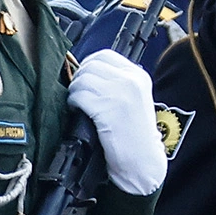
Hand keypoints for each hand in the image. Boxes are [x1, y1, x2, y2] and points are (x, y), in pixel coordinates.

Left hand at [69, 49, 165, 196]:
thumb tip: (86, 70)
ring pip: (81, 79)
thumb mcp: (133, 98)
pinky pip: (78, 96)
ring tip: (80, 105)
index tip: (85, 77)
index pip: (104, 55)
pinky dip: (73, 103)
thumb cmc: (133, 132)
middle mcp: (130, 80)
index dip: (88, 65)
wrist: (142, 159)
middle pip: (89, 65)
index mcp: (138, 75)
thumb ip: (116, 81)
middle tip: (80, 94)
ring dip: (75, 92)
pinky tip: (79, 112)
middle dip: (80, 79)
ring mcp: (119, 93)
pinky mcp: (106, 107)